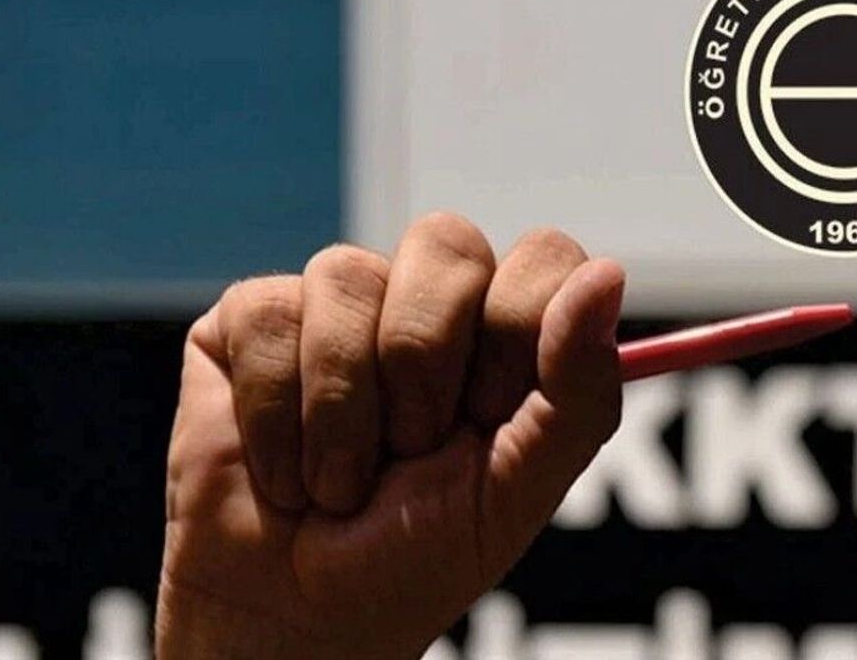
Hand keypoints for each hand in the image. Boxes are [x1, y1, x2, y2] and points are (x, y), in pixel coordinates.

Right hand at [157, 214, 623, 658]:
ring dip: (342, 409)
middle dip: (423, 366)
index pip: (542, 256)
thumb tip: (606, 276)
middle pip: (444, 241)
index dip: (517, 328)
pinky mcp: (250, 322)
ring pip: (345, 274)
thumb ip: (578, 390)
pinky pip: (268, 313)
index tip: (487, 416)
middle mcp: (418, 304)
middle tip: (409, 450)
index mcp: (498, 335)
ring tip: (337, 482)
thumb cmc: (411, 557)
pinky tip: (282, 468)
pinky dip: (277, 415)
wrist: (295, 616)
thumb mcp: (516, 491)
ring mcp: (332, 307)